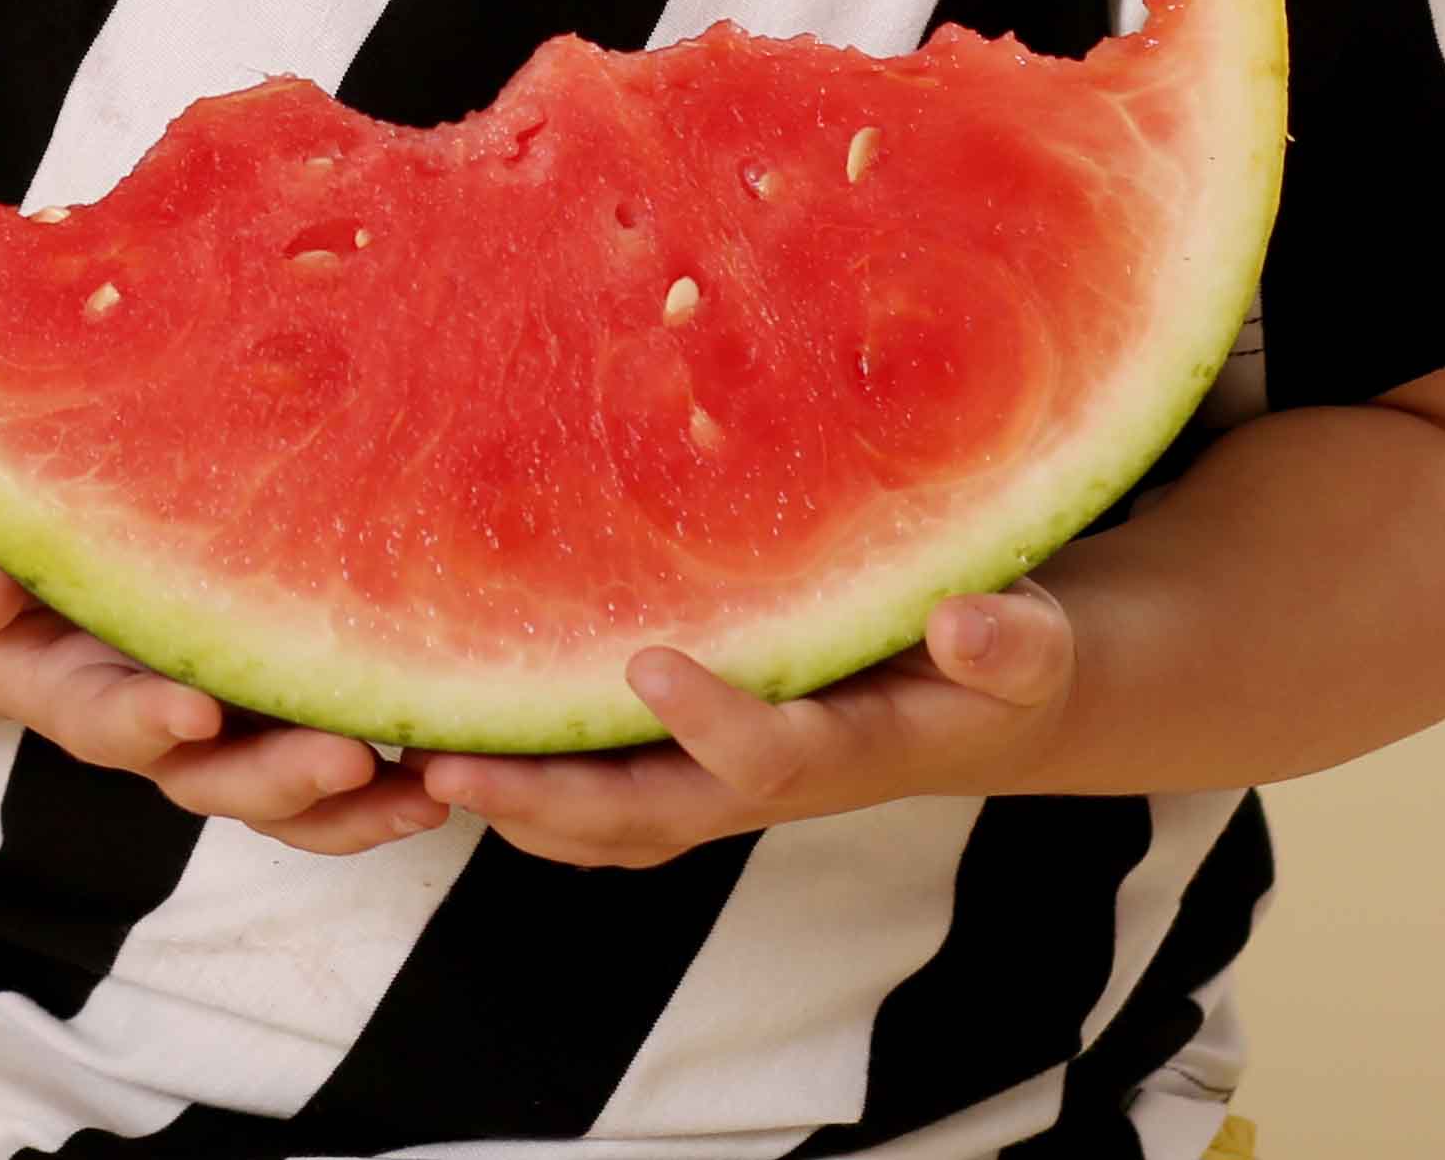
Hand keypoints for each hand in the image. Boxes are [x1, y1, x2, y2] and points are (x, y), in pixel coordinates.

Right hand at [0, 531, 449, 855]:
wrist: (37, 583)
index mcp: (72, 694)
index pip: (107, 720)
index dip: (146, 721)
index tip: (193, 712)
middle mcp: (155, 732)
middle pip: (216, 780)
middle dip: (281, 778)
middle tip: (346, 758)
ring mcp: (221, 735)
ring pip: (285, 797)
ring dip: (353, 801)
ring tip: (424, 785)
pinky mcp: (273, 719)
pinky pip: (330, 780)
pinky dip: (385, 790)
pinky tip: (444, 771)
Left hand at [399, 584, 1077, 869]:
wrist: (981, 702)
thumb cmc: (997, 657)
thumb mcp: (1029, 641)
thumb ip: (1006, 641)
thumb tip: (962, 624)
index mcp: (851, 748)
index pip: (773, 755)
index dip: (715, 723)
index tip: (650, 665)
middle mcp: (770, 782)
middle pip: (650, 816)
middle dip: (553, 801)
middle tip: (452, 769)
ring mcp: (723, 783)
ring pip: (608, 821)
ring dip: (516, 804)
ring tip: (414, 766)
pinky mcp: (693, 762)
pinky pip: (603, 797)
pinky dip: (529, 788)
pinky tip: (455, 744)